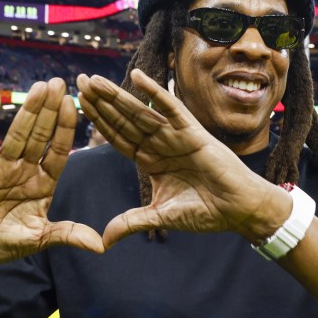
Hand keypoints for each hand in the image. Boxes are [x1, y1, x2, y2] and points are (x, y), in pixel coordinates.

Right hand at [0, 78, 103, 265]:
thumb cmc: (7, 244)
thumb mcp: (39, 239)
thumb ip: (66, 234)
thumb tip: (100, 246)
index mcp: (43, 184)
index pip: (58, 151)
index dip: (65, 129)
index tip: (75, 105)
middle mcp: (24, 171)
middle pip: (40, 136)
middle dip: (50, 110)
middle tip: (60, 82)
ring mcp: (0, 167)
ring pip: (17, 133)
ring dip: (28, 110)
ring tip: (40, 86)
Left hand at [77, 70, 285, 246]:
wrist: (238, 211)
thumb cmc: (205, 212)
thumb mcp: (159, 217)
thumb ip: (131, 222)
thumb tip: (104, 241)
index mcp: (150, 161)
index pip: (118, 137)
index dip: (99, 122)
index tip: (78, 105)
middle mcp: (159, 144)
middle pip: (123, 119)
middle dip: (101, 102)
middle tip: (79, 81)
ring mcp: (175, 136)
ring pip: (140, 111)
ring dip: (117, 95)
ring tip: (95, 79)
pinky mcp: (193, 133)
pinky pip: (171, 108)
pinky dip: (155, 92)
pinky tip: (137, 76)